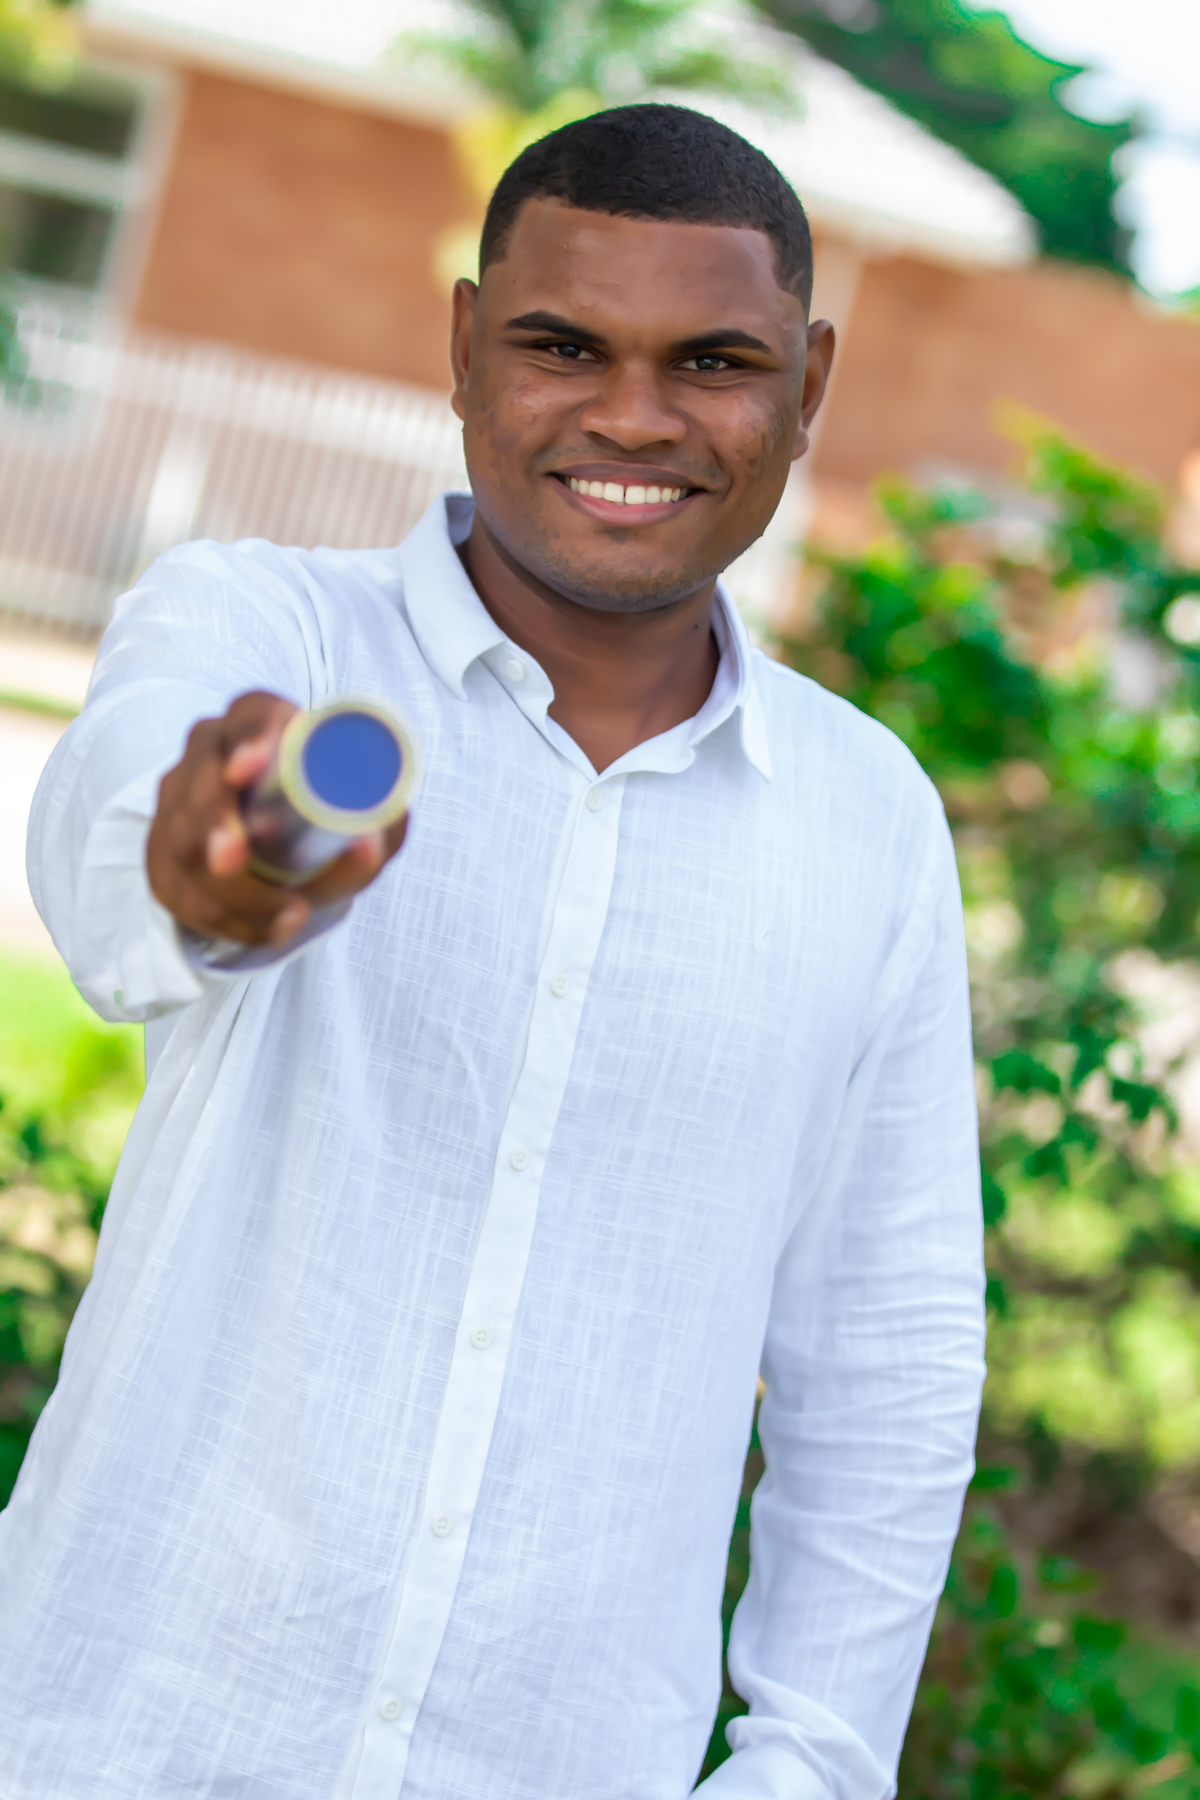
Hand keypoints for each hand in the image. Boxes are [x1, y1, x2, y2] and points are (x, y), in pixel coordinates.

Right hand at [147, 691, 408, 947]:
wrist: (297, 853)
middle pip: (201, 782)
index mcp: (267, 724)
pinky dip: (221, 918)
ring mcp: (180, 798)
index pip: (252, 715)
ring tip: (290, 917)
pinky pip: (174, 887)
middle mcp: (214, 752)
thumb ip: (378, 829)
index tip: (245, 771)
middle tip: (231, 861)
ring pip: (182, 842)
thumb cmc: (333, 817)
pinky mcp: (162, 846)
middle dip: (213, 823)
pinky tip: (263, 929)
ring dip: (233, 892)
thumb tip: (367, 848)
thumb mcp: (367, 821)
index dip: (248, 739)